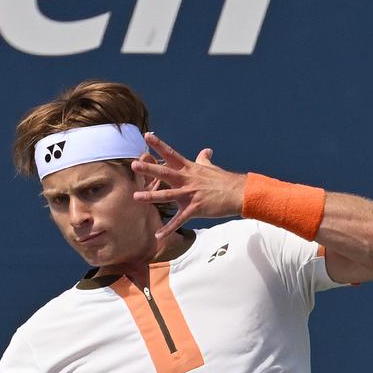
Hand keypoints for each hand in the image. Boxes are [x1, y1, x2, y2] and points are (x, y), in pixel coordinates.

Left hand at [130, 133, 246, 240]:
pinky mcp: (195, 208)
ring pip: (167, 195)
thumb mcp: (211, 168)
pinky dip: (168, 229)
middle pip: (165, 172)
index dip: (159, 145)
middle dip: (149, 169)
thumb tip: (206, 150)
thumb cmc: (224, 180)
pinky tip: (158, 236)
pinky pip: (179, 220)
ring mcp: (190, 194)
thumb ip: (204, 159)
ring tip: (136, 197)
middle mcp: (187, 180)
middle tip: (134, 164)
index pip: (171, 154)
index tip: (146, 136)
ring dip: (151, 196)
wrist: (238, 193)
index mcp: (189, 169)